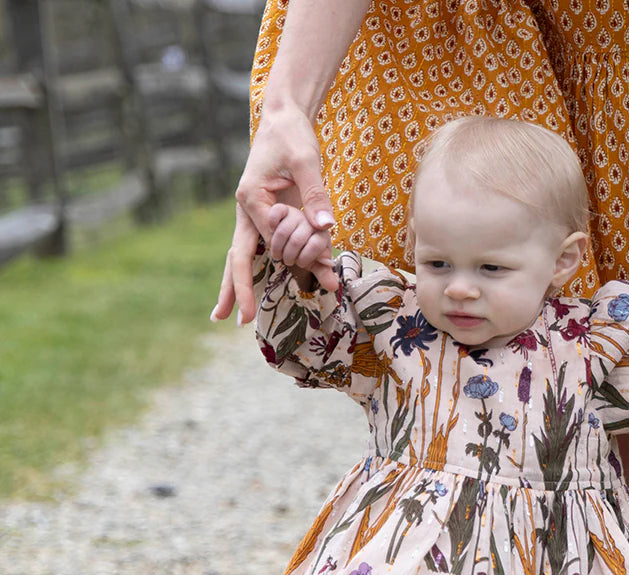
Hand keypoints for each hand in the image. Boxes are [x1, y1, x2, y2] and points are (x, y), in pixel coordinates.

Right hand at [211, 104, 338, 324]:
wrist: (284, 121)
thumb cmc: (293, 136)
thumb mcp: (307, 161)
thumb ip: (316, 195)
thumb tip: (326, 228)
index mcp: (251, 198)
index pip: (270, 238)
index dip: (294, 254)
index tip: (317, 267)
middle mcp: (246, 212)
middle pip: (237, 258)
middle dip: (234, 289)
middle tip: (229, 319)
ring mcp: (252, 218)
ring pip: (243, 259)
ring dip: (238, 287)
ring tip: (224, 317)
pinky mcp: (265, 220)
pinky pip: (265, 251)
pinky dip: (261, 274)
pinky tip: (256, 296)